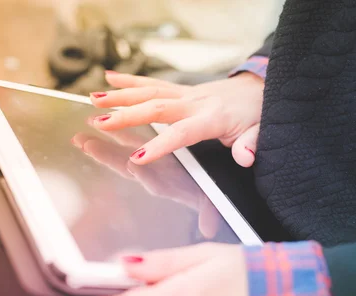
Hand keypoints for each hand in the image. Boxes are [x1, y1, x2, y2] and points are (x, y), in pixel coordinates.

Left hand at [71, 131, 221, 237]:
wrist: (205, 189)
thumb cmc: (209, 193)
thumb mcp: (212, 202)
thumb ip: (208, 214)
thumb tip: (208, 229)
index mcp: (170, 187)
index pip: (155, 182)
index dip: (144, 175)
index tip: (134, 166)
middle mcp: (155, 176)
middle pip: (128, 168)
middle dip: (108, 157)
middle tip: (87, 146)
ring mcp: (148, 166)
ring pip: (122, 155)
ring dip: (103, 145)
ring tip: (81, 137)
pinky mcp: (147, 155)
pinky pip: (128, 143)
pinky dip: (115, 133)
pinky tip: (99, 124)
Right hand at [90, 71, 263, 166]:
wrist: (261, 88)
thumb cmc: (257, 115)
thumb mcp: (260, 132)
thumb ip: (250, 145)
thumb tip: (245, 158)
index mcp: (212, 118)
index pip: (182, 132)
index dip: (159, 145)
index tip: (137, 158)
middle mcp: (195, 102)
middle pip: (157, 108)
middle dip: (127, 116)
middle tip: (100, 124)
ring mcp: (187, 93)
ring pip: (150, 92)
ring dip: (121, 96)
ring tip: (94, 100)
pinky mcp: (183, 89)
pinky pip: (154, 83)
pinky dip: (132, 80)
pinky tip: (110, 78)